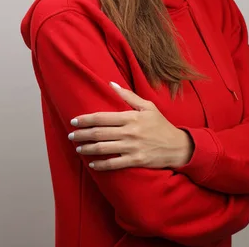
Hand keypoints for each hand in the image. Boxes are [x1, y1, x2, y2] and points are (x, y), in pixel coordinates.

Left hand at [68, 82, 193, 170]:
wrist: (177, 146)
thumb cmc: (161, 125)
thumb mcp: (148, 106)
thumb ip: (128, 96)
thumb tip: (111, 84)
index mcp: (131, 117)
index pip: (103, 117)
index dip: (86, 119)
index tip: (74, 120)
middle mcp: (130, 132)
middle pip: (99, 133)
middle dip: (82, 134)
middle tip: (71, 136)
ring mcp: (132, 147)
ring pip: (103, 148)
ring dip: (88, 149)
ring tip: (78, 148)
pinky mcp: (135, 160)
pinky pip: (114, 164)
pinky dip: (101, 165)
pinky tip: (92, 164)